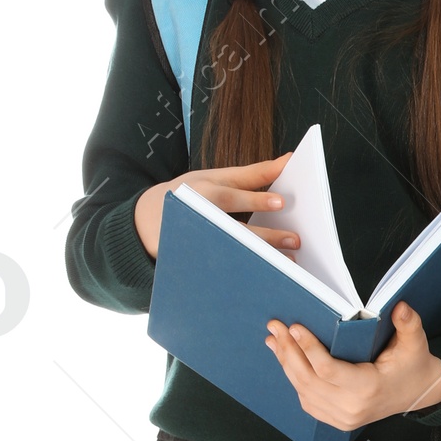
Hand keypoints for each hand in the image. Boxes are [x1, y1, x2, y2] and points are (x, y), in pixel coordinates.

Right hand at [133, 156, 293, 258]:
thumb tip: (287, 160)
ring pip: (229, 252)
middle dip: (265, 236)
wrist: (147, 220)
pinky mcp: (191, 261)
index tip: (281, 202)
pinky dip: (243, 274)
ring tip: (287, 264)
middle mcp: (197, 215)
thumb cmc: (192, 194)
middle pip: (232, 228)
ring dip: (260, 259)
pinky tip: (264, 279)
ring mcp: (193, 240)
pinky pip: (220, 270)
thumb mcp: (215, 178)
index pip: (231, 196)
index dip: (255, 199)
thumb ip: (252, 174)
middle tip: (293, 240)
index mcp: (203, 191)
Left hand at [264, 301, 440, 429]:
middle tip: (276, 327)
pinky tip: (286, 359)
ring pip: (303, 389)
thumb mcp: (415, 343)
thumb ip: (409, 323)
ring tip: (275, 339)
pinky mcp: (336, 420)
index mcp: (369, 388)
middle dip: (289, 351)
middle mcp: (353, 407)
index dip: (308, 348)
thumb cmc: (413, 366)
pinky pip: (307, 399)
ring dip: (286, 363)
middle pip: (308, 379)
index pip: (328, 370)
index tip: (295, 327)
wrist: (418, 394)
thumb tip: (400, 306)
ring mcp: (343, 417)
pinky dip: (294, 378)